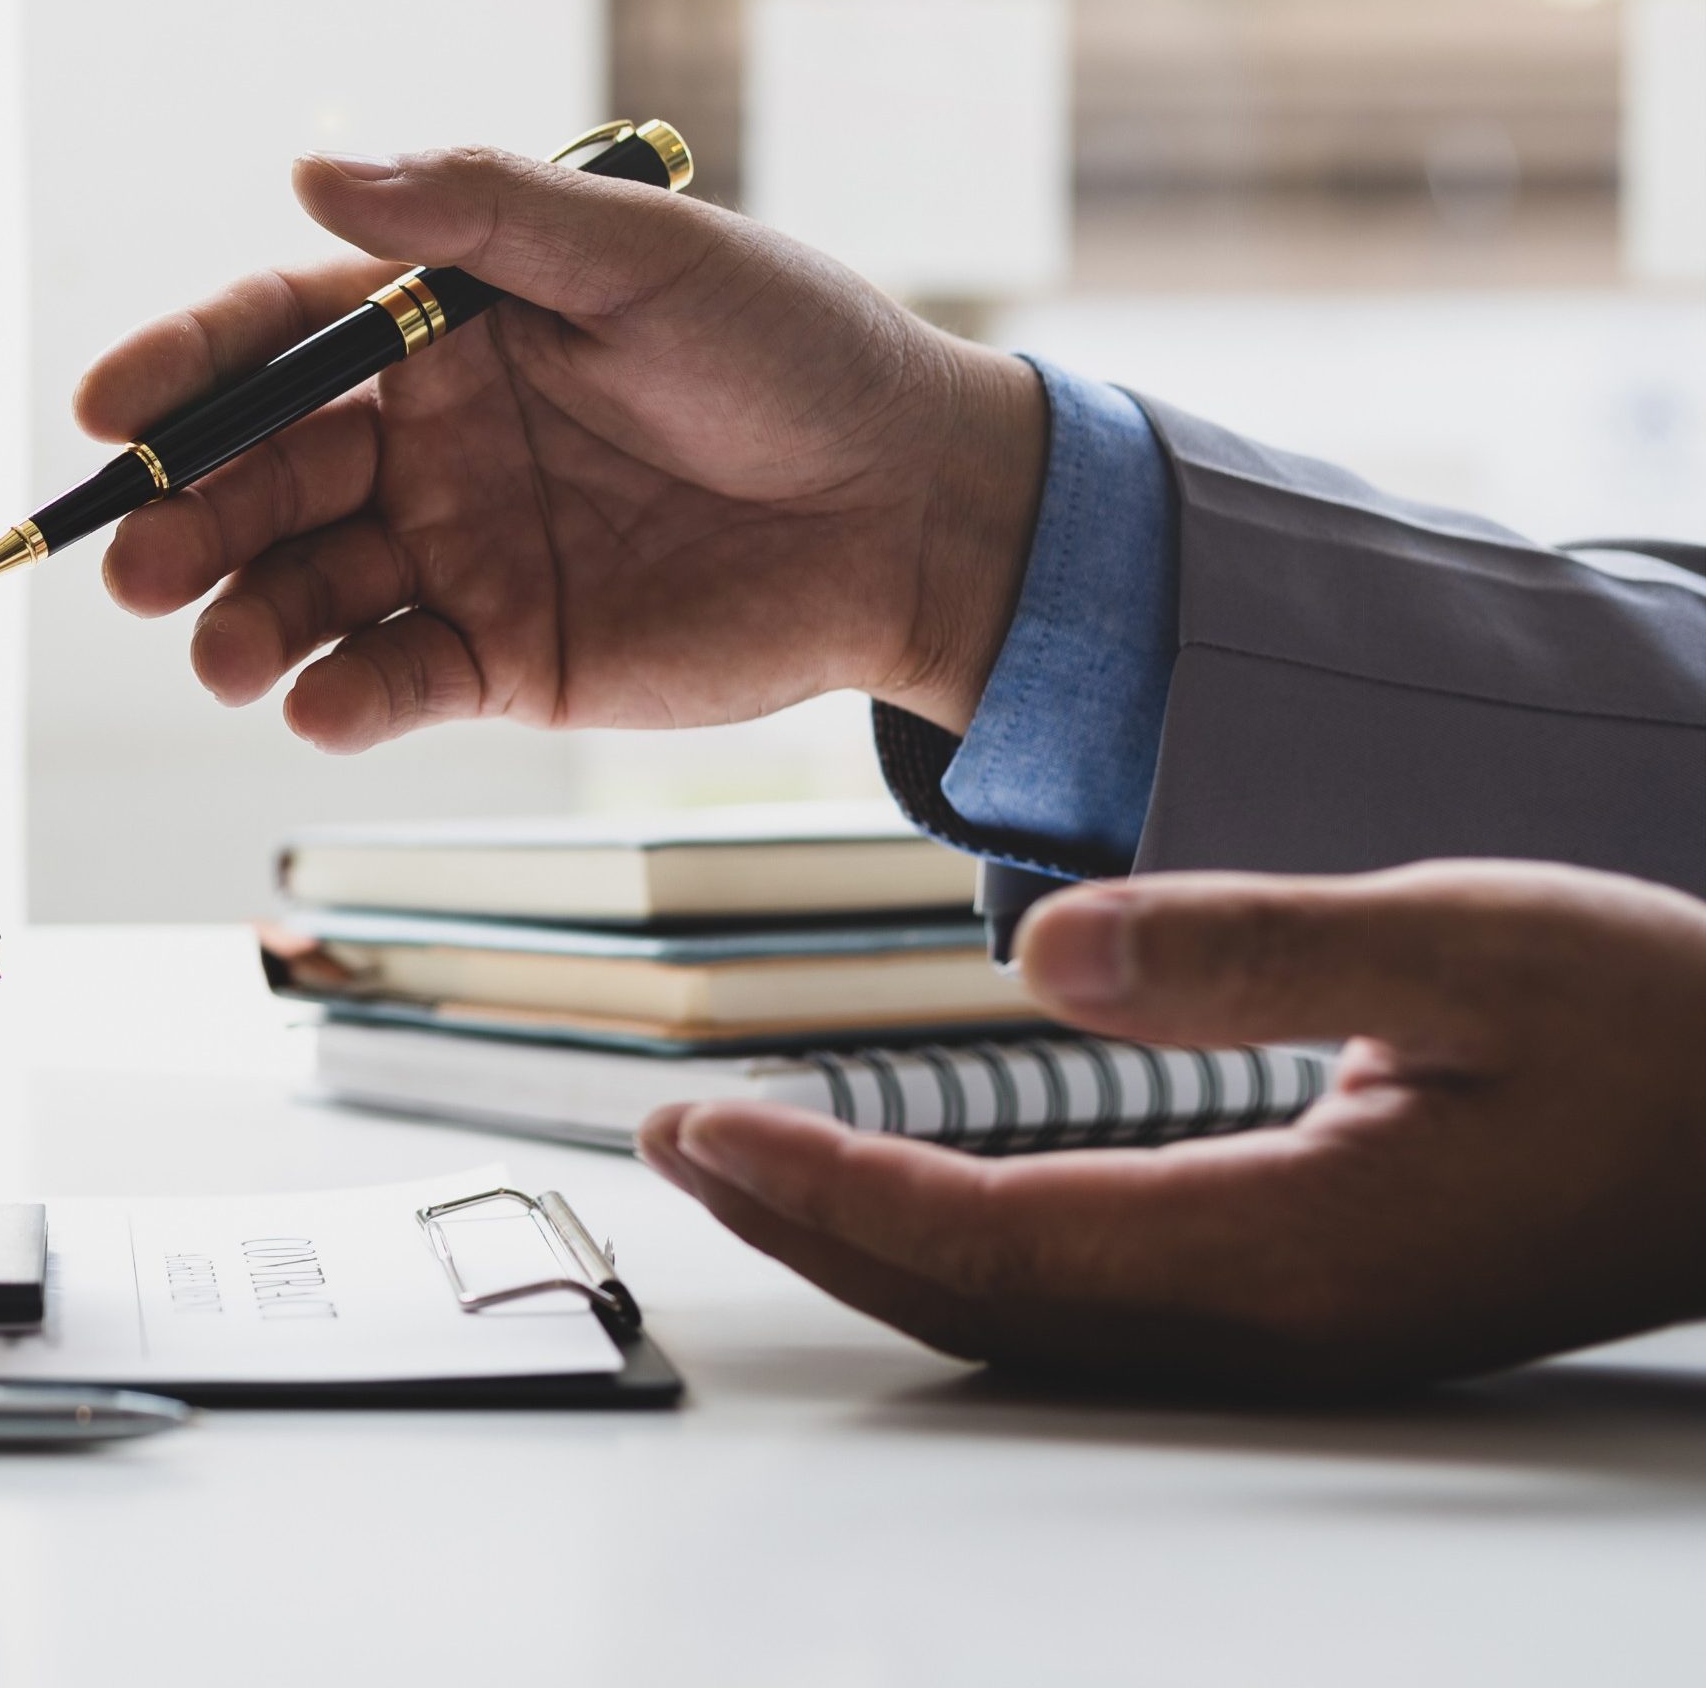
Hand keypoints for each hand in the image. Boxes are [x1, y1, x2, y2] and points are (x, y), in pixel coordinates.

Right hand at [72, 147, 1048, 748]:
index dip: (181, 373)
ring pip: (302, 590)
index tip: (107, 411)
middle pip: (261, 479)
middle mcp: (426, 442)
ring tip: (216, 652)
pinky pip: (390, 680)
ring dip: (240, 622)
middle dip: (185, 520)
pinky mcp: (502, 659)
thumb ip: (477, 213)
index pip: (273, 342)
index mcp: (441, 331)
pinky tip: (317, 703)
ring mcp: (457, 553)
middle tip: (138, 565)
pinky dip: (339, 698)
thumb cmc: (792, 351)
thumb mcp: (642, 251)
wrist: (919, 509)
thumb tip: (314, 165)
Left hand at [635, 862, 1705, 1390]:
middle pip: (982, 1304)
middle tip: (667, 1146)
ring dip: (872, 1246)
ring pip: (1030, 1320)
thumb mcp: (1468, 938)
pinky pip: (1094, 1308)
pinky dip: (968, 1256)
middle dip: (808, 1225)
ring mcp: (1298, 1335)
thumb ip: (1249, 946)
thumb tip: (1043, 959)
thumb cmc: (1664, 1024)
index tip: (702, 1125)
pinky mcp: (1315, 1308)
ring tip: (742, 1164)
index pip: (997, 1234)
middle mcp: (1278, 1322)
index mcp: (1299, 1246)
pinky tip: (914, 1197)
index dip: (832, 1184)